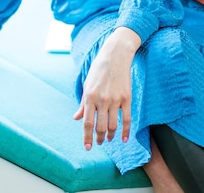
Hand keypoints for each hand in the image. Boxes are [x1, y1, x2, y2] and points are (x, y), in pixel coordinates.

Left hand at [73, 27, 140, 149]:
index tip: (87, 147)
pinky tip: (124, 139)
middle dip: (99, 138)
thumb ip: (83, 103)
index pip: (87, 123)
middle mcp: (102, 100)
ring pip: (113, 125)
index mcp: (89, 96)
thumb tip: (76, 118)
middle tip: (99, 142)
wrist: (116, 55)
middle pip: (100, 127)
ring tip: (109, 139)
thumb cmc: (99, 69)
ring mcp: (115, 99)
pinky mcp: (127, 98)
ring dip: (111, 135)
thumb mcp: (87, 84)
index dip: (86, 137)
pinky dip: (126, 131)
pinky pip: (127, 119)